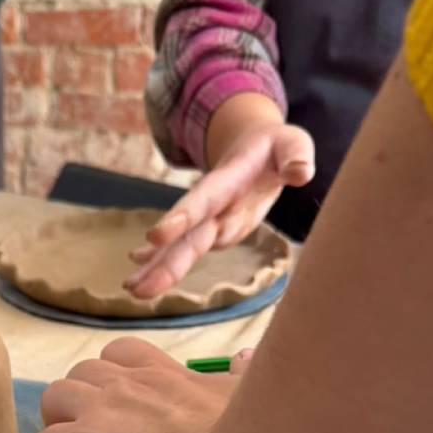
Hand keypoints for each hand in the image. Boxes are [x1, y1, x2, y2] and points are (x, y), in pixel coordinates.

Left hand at [34, 339, 254, 432]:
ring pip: (53, 398)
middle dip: (83, 404)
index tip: (126, 417)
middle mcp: (130, 384)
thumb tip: (245, 356)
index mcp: (168, 375)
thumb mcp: (250, 394)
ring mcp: (101, 411)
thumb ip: (242, 375)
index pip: (124, 355)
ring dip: (60, 427)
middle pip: (82, 372)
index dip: (116, 380)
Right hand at [125, 120, 313, 297]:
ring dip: (157, 269)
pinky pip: (186, 249)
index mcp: (228, 181)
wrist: (256, 147)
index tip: (155, 236)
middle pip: (187, 236)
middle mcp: (213, 204)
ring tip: (131, 290)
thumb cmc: (278, 147)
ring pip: (182, 247)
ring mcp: (211, 219)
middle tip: (136, 287)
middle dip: (163, 261)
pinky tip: (139, 273)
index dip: (181, 217)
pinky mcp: (213, 231)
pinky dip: (162, 261)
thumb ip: (295, 155)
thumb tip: (300, 173)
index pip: (202, 200)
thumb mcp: (292, 143)